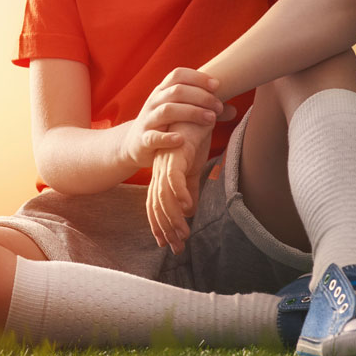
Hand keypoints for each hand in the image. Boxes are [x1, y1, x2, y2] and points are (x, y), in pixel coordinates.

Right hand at [118, 67, 230, 169]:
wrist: (135, 144)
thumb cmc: (165, 125)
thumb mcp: (181, 113)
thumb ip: (205, 110)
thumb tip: (233, 110)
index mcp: (162, 91)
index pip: (178, 75)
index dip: (198, 77)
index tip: (217, 85)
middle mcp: (154, 102)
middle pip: (177, 91)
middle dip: (201, 97)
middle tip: (219, 107)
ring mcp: (148, 120)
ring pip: (167, 110)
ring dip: (191, 113)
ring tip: (211, 120)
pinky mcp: (144, 140)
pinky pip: (153, 137)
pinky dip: (167, 138)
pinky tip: (181, 139)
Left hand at [137, 67, 228, 252]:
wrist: (199, 108)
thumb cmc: (195, 136)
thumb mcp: (193, 166)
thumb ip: (189, 186)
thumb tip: (189, 209)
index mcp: (163, 174)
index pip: (156, 204)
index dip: (160, 225)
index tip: (169, 244)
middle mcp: (161, 170)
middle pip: (157, 205)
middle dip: (166, 228)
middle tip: (177, 248)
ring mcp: (167, 162)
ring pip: (165, 195)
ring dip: (174, 217)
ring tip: (184, 234)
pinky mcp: (177, 152)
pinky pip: (175, 176)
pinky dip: (181, 192)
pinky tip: (188, 207)